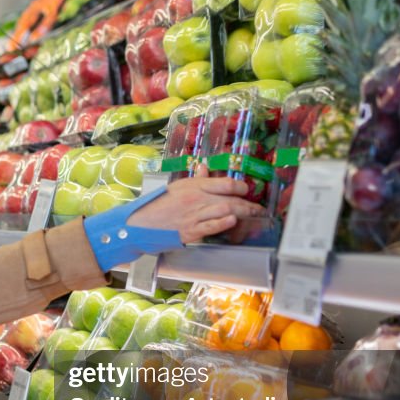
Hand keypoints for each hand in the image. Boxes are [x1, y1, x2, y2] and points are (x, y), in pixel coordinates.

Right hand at [128, 165, 268, 243]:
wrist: (141, 223)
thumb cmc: (158, 204)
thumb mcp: (177, 186)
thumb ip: (195, 179)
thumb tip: (206, 168)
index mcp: (194, 186)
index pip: (225, 183)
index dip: (241, 186)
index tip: (247, 190)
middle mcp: (196, 199)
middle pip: (230, 198)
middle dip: (249, 204)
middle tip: (259, 209)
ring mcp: (194, 216)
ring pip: (225, 210)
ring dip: (243, 213)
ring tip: (253, 217)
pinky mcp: (190, 232)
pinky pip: (211, 226)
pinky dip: (224, 223)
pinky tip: (233, 221)